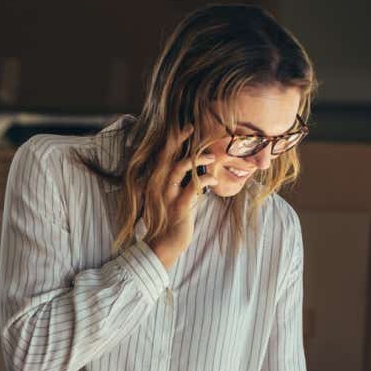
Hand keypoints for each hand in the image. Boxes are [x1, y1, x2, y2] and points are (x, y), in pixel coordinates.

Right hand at [149, 133, 219, 269]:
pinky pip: (192, 188)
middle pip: (167, 155)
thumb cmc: (169, 219)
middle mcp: (158, 185)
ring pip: (179, 168)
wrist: (163, 244)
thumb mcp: (170, 196)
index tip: (187, 126)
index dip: (173, 139)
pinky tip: (214, 179)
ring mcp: (167, 195)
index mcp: (156, 181)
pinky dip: (205, 180)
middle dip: (179, 139)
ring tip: (212, 158)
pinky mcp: (178, 207)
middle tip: (193, 128)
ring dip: (197, 160)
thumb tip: (192, 167)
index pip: (163, 155)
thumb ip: (177, 181)